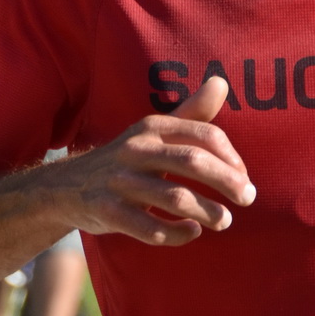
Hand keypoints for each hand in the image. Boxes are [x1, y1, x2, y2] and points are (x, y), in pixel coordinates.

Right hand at [52, 78, 255, 247]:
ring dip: (208, 211)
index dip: (231, 158)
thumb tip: (221, 82)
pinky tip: (192, 232)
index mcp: (152, 127)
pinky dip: (177, 232)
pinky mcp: (107, 212)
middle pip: (193, 162)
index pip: (204, 135)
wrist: (65, 187)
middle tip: (249, 199)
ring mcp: (119, 182)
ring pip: (175, 197)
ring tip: (225, 221)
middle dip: (228, 182)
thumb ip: (190, 114)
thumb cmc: (126, 160)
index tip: (245, 177)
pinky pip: (150, 227)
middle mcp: (136, 150)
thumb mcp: (154, 133)